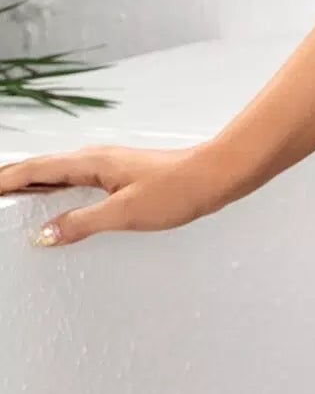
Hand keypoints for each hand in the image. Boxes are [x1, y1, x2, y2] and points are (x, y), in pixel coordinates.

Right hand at [0, 145, 227, 244]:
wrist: (214, 176)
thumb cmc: (177, 190)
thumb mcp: (124, 213)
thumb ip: (81, 223)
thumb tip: (44, 234)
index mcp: (91, 163)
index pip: (37, 170)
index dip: (8, 179)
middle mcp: (96, 159)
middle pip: (43, 168)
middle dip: (14, 178)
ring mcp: (109, 166)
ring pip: (60, 173)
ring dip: (34, 183)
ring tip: (11, 195)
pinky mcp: (120, 176)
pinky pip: (77, 180)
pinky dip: (57, 188)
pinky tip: (56, 201)